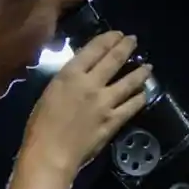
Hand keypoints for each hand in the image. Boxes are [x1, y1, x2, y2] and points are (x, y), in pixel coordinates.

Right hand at [23, 31, 151, 172]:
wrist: (50, 154)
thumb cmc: (40, 127)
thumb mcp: (49, 93)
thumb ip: (67, 82)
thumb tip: (81, 75)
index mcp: (70, 74)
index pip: (94, 49)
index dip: (109, 39)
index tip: (118, 34)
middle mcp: (91, 83)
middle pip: (114, 60)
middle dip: (126, 47)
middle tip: (134, 41)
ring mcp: (105, 102)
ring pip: (129, 82)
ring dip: (140, 73)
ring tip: (148, 67)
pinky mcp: (113, 121)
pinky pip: (132, 106)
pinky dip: (139, 98)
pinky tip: (144, 94)